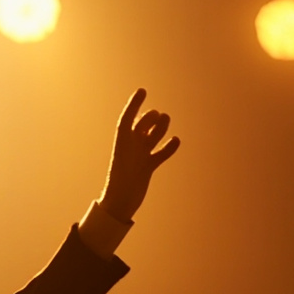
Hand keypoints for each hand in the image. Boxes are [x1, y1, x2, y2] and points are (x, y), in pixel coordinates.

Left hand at [98, 89, 179, 222]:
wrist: (120, 202)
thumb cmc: (118, 180)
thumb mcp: (122, 154)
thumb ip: (128, 134)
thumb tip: (142, 119)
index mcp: (122, 141)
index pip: (128, 118)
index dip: (134, 104)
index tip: (143, 91)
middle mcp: (131, 146)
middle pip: (143, 125)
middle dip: (151, 118)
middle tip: (156, 117)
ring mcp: (140, 156)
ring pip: (153, 137)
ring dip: (160, 128)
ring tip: (165, 123)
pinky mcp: (148, 167)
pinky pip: (160, 153)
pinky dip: (168, 147)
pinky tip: (175, 141)